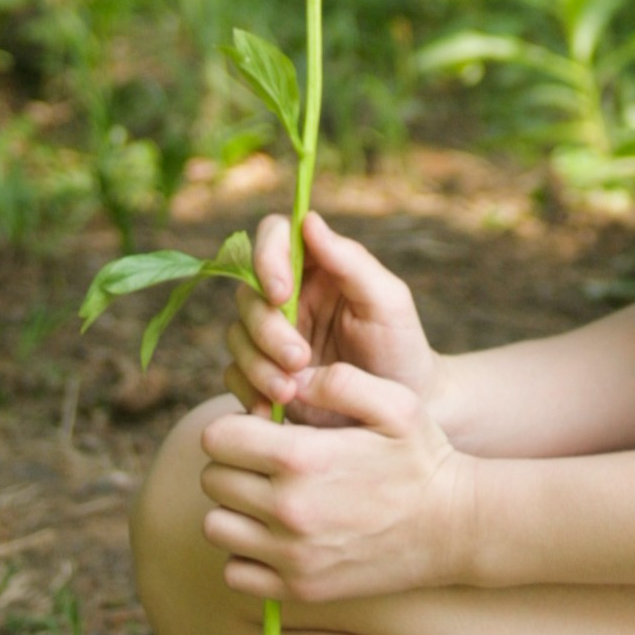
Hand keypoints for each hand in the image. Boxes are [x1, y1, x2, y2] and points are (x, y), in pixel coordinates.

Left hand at [198, 363, 477, 603]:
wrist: (455, 527)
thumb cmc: (422, 458)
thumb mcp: (393, 402)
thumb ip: (336, 381)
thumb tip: (287, 382)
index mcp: (302, 458)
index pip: (217, 439)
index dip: (234, 428)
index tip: (260, 431)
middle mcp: (287, 510)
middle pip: (212, 481)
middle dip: (234, 465)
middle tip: (266, 462)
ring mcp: (291, 556)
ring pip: (217, 527)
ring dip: (235, 509)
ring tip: (268, 498)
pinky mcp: (298, 589)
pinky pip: (235, 573)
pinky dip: (246, 555)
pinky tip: (276, 536)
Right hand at [224, 207, 439, 421]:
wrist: (398, 414)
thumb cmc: (400, 347)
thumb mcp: (387, 302)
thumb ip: (351, 260)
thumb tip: (309, 220)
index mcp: (318, 265)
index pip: (275, 235)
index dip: (266, 258)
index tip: (280, 294)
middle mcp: (289, 296)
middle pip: (249, 293)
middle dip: (268, 329)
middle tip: (300, 361)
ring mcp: (272, 336)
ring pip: (237, 335)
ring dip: (258, 365)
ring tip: (291, 392)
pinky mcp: (263, 375)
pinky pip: (234, 376)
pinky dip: (249, 392)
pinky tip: (273, 410)